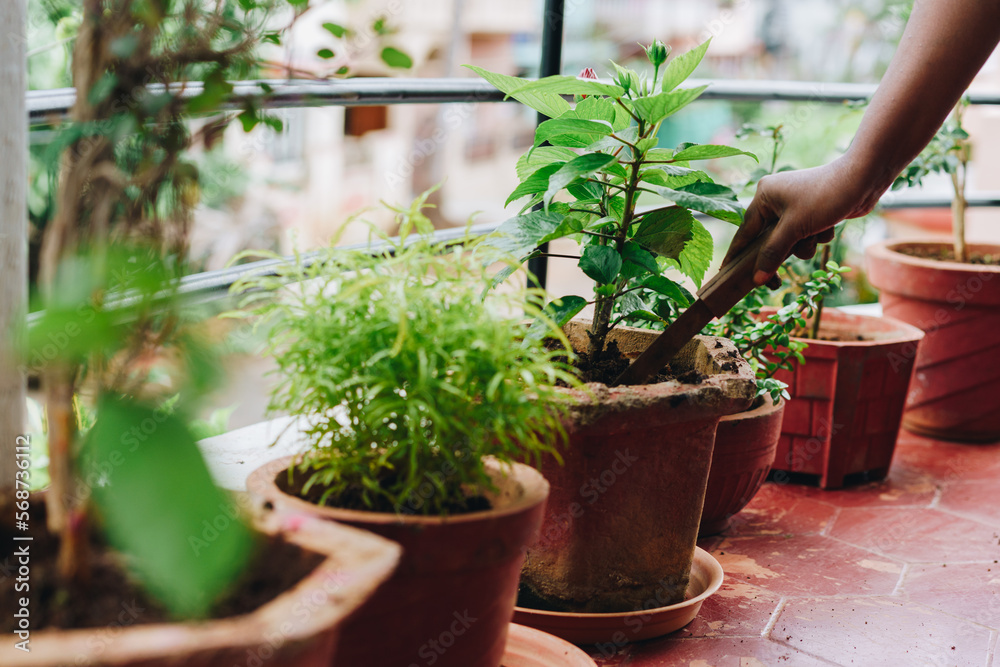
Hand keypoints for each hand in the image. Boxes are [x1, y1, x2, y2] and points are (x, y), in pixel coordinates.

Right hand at [721, 158, 879, 286]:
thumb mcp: (795, 228)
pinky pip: (805, 235)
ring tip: (816, 234)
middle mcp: (775, 200)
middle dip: (782, 252)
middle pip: (768, 240)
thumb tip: (757, 280)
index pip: (744, 233)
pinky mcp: (811, 212)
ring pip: (789, 241)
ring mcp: (794, 206)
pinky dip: (816, 237)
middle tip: (775, 282)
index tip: (725, 275)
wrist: (865, 178)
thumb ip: (773, 254)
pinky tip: (828, 226)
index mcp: (763, 197)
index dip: (736, 256)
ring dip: (804, 245)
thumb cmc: (825, 197)